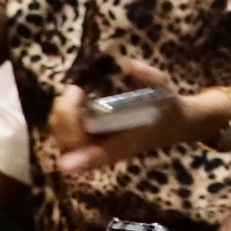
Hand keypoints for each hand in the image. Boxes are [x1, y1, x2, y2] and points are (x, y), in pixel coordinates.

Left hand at [47, 65, 195, 175]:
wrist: (168, 123)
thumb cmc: (164, 108)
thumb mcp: (163, 88)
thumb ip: (146, 76)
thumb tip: (125, 65)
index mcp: (124, 144)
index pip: (99, 156)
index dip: (82, 160)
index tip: (65, 165)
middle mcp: (105, 150)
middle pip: (71, 146)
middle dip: (65, 118)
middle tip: (76, 90)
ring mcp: (94, 145)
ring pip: (63, 138)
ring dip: (62, 114)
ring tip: (75, 91)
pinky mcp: (87, 138)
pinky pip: (65, 131)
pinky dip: (63, 113)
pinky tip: (75, 96)